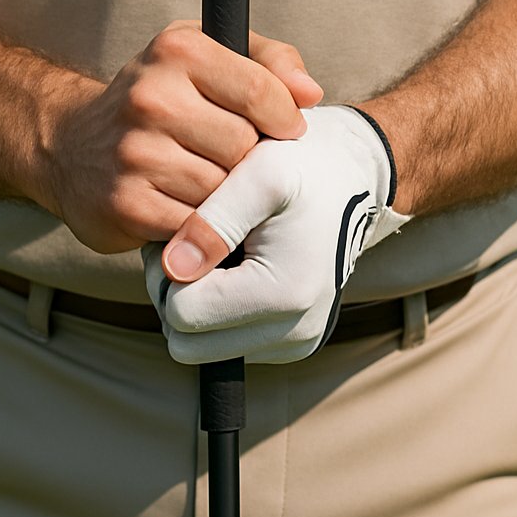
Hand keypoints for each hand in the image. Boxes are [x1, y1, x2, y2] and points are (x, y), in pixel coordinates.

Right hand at [41, 22, 322, 254]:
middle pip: (245, 146)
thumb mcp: (208, 58)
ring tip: (202, 180)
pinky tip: (182, 205)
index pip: (261, 91)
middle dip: (247, 159)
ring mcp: (134, 153)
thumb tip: (310, 95)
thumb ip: (269, 63)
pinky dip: (201, 224)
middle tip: (226, 158)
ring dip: (225, 194)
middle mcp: (150, 97)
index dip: (284, 119)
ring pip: (224, 189)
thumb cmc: (157, 101)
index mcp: (177, 50)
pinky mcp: (126, 204)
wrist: (70, 146)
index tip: (281, 132)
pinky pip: (199, 225)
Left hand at [142, 105, 411, 363]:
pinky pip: (227, 345)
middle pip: (187, 344)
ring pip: (202, 348)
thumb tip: (172, 269)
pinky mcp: (293, 345)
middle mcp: (295, 334)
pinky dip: (220, 311)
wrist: (351, 181)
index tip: (180, 232)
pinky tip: (236, 268)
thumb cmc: (303, 168)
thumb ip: (213, 220)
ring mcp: (296, 345)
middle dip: (175, 295)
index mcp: (284, 295)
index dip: (165, 273)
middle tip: (189, 245)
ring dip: (196, 304)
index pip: (181, 314)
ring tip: (216, 251)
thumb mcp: (262, 173)